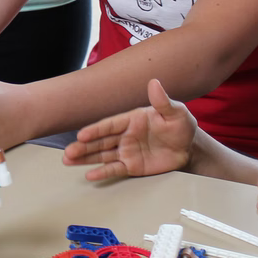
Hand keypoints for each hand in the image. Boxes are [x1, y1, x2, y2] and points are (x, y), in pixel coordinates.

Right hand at [63, 80, 194, 180]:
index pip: (109, 125)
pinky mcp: (131, 166)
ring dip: (85, 158)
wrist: (189, 148)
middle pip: (100, 141)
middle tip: (68, 152)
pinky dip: (102, 172)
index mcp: (131, 119)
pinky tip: (89, 174)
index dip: (95, 130)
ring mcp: (126, 151)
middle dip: (83, 146)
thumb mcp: (175, 112)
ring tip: (68, 161)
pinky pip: (114, 169)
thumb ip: (162, 101)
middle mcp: (125, 135)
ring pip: (102, 155)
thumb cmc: (180, 126)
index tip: (82, 134)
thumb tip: (154, 82)